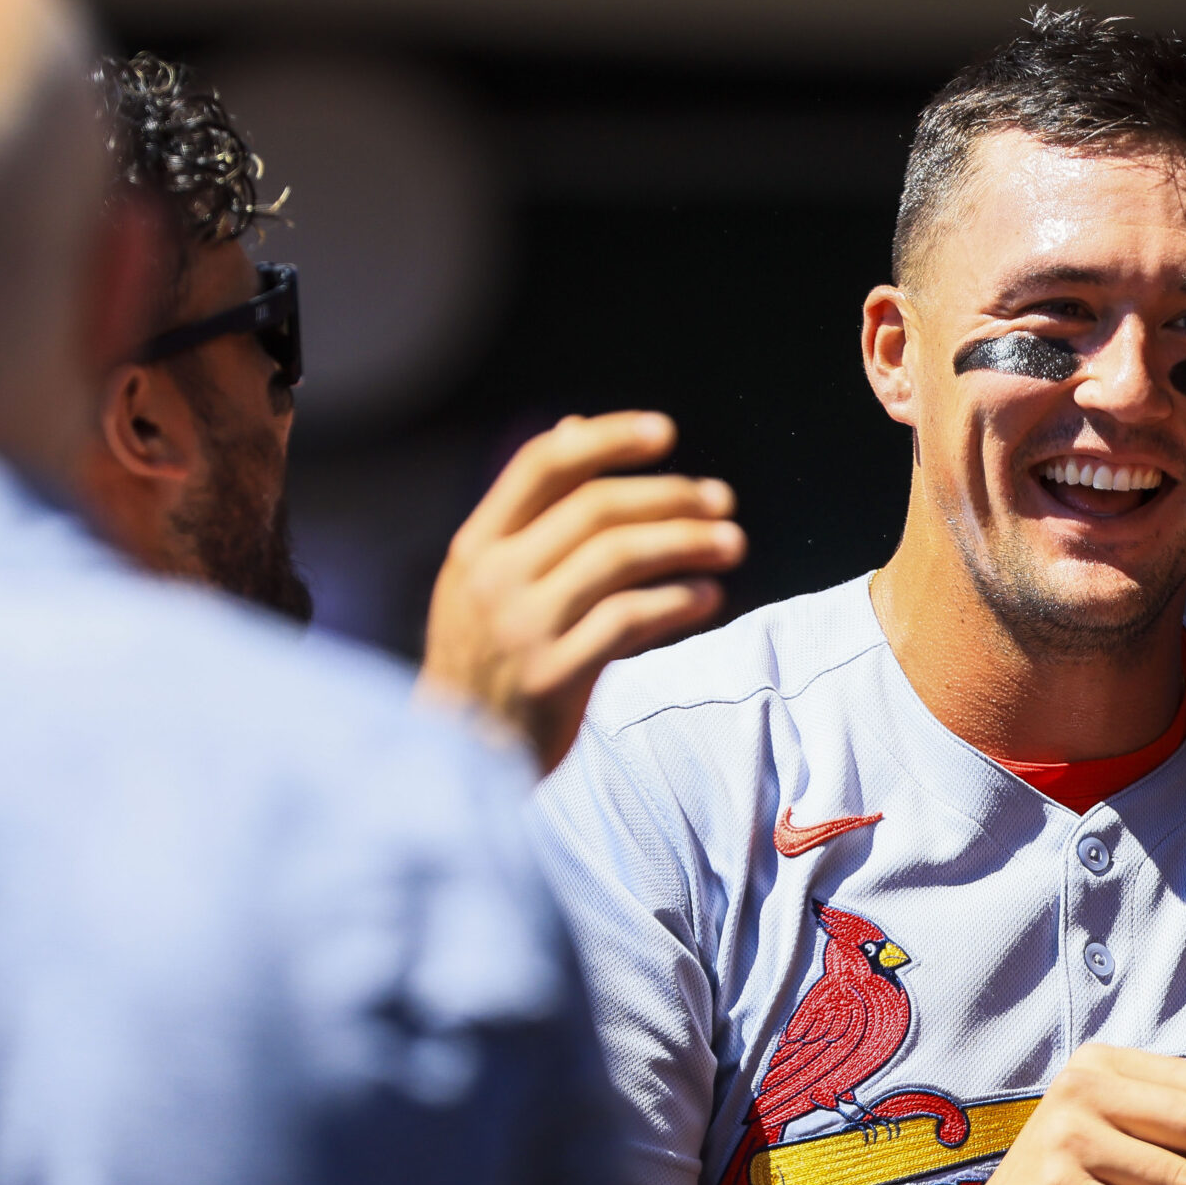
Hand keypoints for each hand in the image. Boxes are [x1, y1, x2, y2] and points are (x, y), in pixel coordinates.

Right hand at [419, 412, 743, 771]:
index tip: (664, 432)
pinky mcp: (553, 676)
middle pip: (594, 508)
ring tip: (732, 543)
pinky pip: (628, 621)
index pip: (543, 465)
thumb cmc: (485, 659)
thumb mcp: (487, 578)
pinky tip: (708, 595)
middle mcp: (494, 577)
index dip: (607, 439)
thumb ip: (531, 512)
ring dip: (686, 543)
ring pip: (617, 558)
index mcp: (477, 544)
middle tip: (722, 500)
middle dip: (669, 496)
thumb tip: (571, 426)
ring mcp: (521, 627)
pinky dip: (677, 602)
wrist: (453, 757)